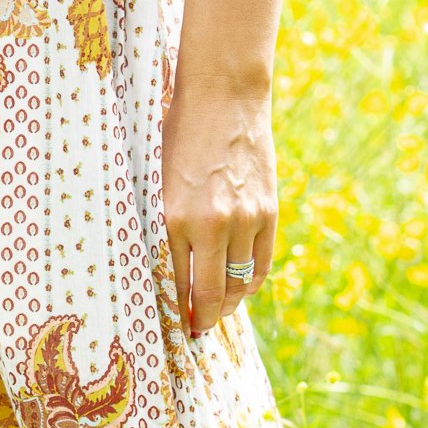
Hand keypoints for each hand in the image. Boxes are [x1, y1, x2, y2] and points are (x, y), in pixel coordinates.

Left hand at [161, 82, 277, 332]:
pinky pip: (260, 264)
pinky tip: (240, 288)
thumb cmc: (179, 133)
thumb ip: (166, 223)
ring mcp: (244, 221)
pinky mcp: (267, 212)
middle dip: (204, 319)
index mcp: (174, 218)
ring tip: (218, 311)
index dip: (177, 312)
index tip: (176, 327)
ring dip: (228, 304)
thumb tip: (170, 265)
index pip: (176, 284)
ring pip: (238, 284)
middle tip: (198, 330)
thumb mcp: (159, 180)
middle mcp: (210, 225)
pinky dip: (250, 282)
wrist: (223, 97)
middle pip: (210, 295)